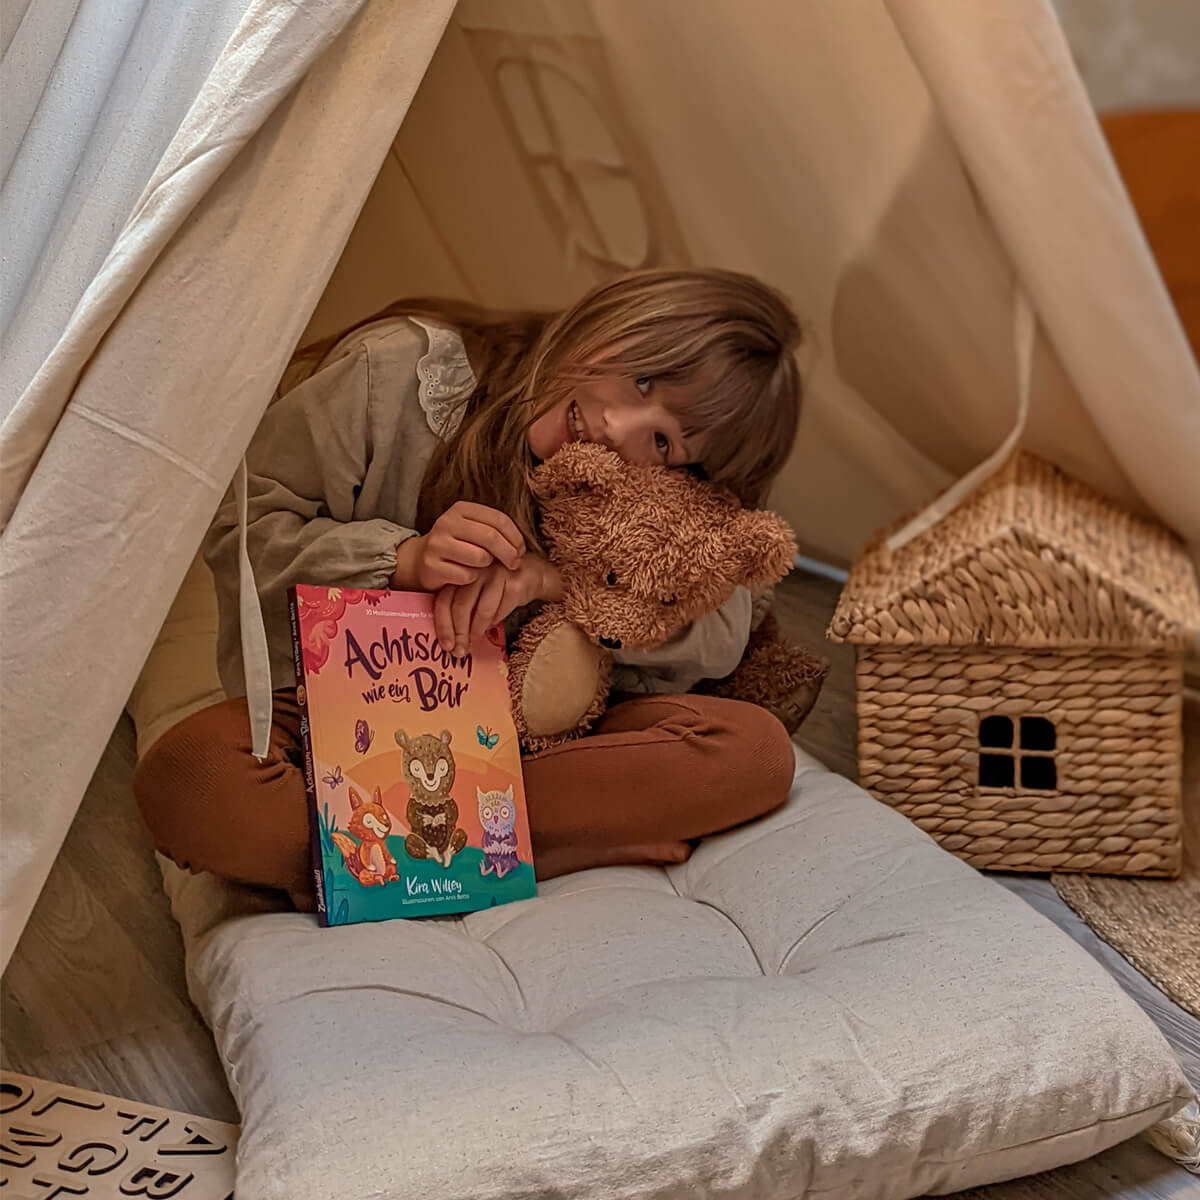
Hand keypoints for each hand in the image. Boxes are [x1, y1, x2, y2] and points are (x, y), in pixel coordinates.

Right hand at [393, 502, 524, 590]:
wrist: (420, 560)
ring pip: (480, 557)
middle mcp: (446, 522)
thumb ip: (495, 531)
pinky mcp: (432, 565)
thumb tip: (520, 548)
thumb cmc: (456, 546)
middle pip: (491, 537)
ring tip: (485, 568)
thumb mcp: (473, 530)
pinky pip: (467, 576)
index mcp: (461, 509)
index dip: (515, 537)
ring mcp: (437, 544)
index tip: (521, 550)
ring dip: (488, 567)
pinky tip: (468, 577)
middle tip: (514, 564)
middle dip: (509, 553)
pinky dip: (473, 579)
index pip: (499, 519)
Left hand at [435, 556, 562, 655]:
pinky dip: (496, 622)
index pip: (444, 600)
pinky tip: (494, 624)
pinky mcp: (514, 583)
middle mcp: (476, 570)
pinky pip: (501, 610)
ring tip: (476, 640)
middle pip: (461, 606)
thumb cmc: (497, 587)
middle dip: (460, 633)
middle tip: (460, 652)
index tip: (447, 645)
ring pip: (482, 611)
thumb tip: (450, 641)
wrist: (531, 574)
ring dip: (477, 631)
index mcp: (461, 572)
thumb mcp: (475, 592)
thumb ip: (461, 607)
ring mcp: (496, 574)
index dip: (443, 625)